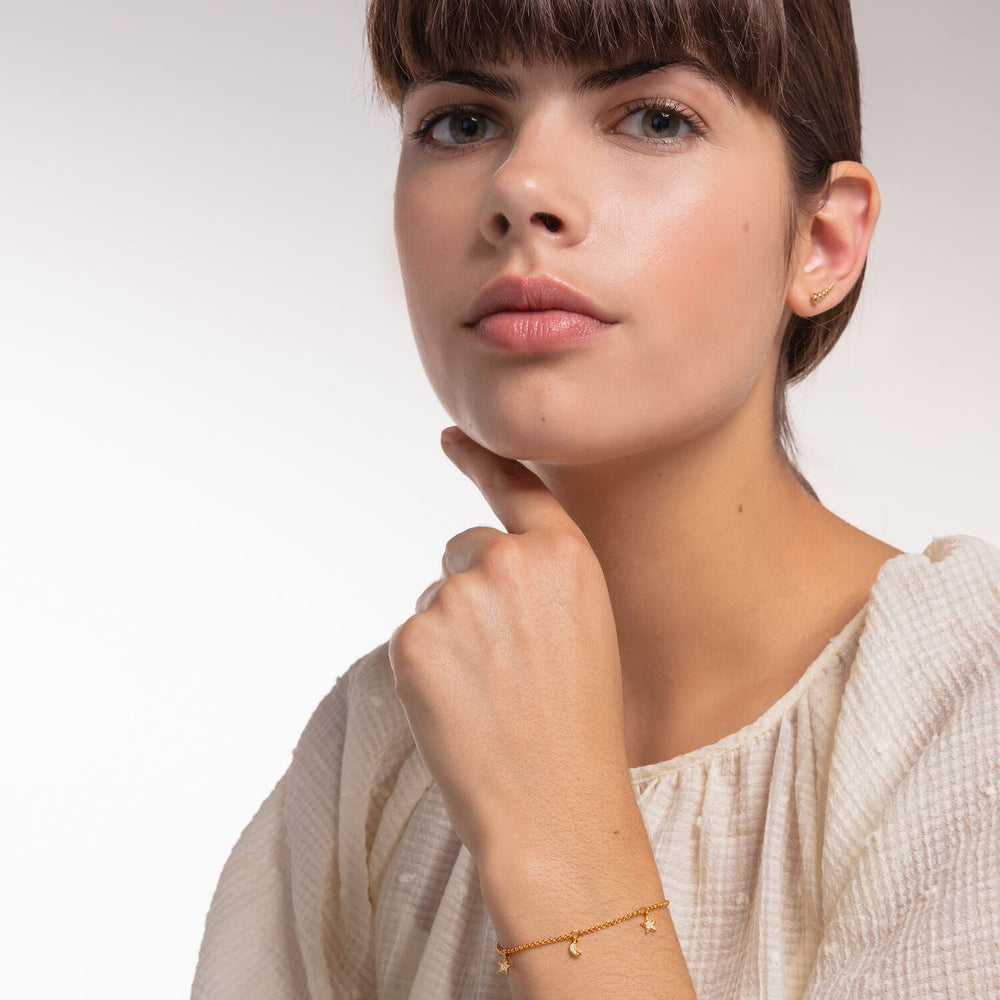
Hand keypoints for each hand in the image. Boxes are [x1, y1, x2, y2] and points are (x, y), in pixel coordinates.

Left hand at [388, 427, 640, 879]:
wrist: (556, 807)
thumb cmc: (578, 727)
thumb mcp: (585, 629)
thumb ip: (541, 579)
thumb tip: (476, 559)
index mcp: (566, 556)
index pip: (517, 489)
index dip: (482, 461)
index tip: (452, 436)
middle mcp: (512, 561)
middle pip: (463, 551)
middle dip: (472, 594)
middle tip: (506, 666)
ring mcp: (459, 597)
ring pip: (435, 599)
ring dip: (450, 637)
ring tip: (490, 696)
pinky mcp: (414, 638)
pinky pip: (411, 637)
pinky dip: (424, 670)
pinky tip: (459, 709)